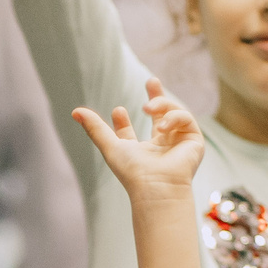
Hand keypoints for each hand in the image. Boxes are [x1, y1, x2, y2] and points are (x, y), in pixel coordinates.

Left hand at [71, 82, 202, 202]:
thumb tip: (74, 111)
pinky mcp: (193, 141)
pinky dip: (173, 117)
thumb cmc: (133, 172)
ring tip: (147, 108)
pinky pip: (185, 118)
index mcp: (140, 152)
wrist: (156, 186)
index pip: (130, 134)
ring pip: (173, 113)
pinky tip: (162, 127)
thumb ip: (95, 128)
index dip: (122, 123)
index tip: (117, 111)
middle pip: (160, 117)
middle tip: (152, 81)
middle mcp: (160, 147)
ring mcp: (178, 144)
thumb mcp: (110, 146)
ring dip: (161, 105)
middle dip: (158, 98)